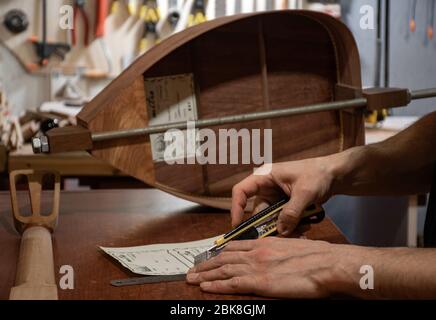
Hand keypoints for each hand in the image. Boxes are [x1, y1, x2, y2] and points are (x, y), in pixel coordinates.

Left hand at [187, 237, 361, 297]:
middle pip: (224, 258)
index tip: (209, 256)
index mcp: (264, 243)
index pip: (234, 246)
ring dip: (205, 274)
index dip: (219, 252)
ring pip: (223, 269)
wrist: (325, 264)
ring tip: (191, 278)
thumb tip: (274, 253)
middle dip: (206, 264)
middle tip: (192, 269)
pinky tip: (205, 287)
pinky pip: (232, 284)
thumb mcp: (292, 246)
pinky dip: (216, 285)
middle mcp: (256, 252)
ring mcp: (256, 266)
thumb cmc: (315, 256)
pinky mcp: (259, 282)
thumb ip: (277, 249)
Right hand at [232, 157, 335, 235]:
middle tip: (280, 238)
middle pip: (257, 212)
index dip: (236, 208)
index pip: (241, 191)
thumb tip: (281, 231)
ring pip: (270, 220)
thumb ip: (292, 212)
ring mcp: (275, 199)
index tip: (238, 225)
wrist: (334, 175)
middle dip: (268, 226)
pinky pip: (282, 222)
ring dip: (284, 228)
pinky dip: (291, 227)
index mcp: (265, 177)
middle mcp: (266, 189)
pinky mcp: (284, 207)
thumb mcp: (305, 193)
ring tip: (302, 230)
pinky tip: (305, 228)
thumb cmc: (318, 174)